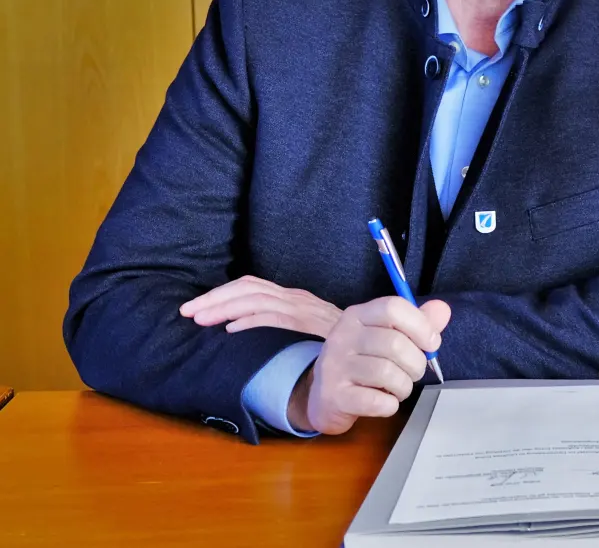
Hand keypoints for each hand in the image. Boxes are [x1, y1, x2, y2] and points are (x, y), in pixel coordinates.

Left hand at [179, 274, 341, 337]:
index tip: (195, 307)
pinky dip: (250, 322)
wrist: (374, 348)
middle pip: (248, 289)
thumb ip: (284, 327)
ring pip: (256, 300)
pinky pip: (274, 318)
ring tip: (200, 319)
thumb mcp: (309, 331)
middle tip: (187, 311)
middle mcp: (297, 299)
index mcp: (294, 298)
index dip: (220, 294)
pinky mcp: (309, 324)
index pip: (252, 286)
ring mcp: (304, 309)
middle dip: (213, 299)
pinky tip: (231, 332)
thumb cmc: (338, 347)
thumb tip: (243, 331)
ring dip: (224, 308)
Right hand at [287, 297, 450, 434]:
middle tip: (414, 372)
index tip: (431, 343)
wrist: (325, 397)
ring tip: (399, 388)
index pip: (393, 308)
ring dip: (404, 386)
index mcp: (358, 315)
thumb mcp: (387, 335)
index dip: (421, 325)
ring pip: (387, 373)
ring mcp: (335, 366)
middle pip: (395, 344)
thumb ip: (418, 323)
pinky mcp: (334, 396)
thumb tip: (442, 310)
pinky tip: (385, 401)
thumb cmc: (364, 362)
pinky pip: (376, 401)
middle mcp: (342, 336)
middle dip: (416, 363)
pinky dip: (390, 405)